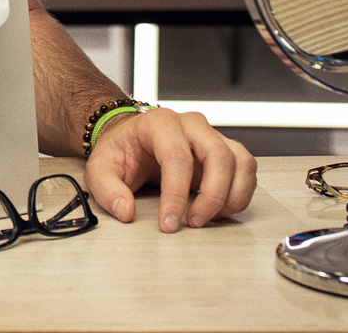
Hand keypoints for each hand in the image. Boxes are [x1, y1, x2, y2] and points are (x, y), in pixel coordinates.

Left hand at [82, 107, 256, 232]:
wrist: (131, 139)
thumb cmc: (120, 150)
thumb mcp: (100, 168)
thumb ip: (107, 190)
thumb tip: (126, 211)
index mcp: (159, 123)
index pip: (177, 158)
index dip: (176, 195)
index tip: (169, 223)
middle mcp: (191, 125)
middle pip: (218, 156)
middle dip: (211, 196)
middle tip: (193, 223)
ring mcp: (211, 136)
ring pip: (241, 161)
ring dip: (232, 195)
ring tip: (210, 218)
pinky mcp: (224, 151)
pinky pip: (246, 168)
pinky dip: (241, 193)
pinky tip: (221, 210)